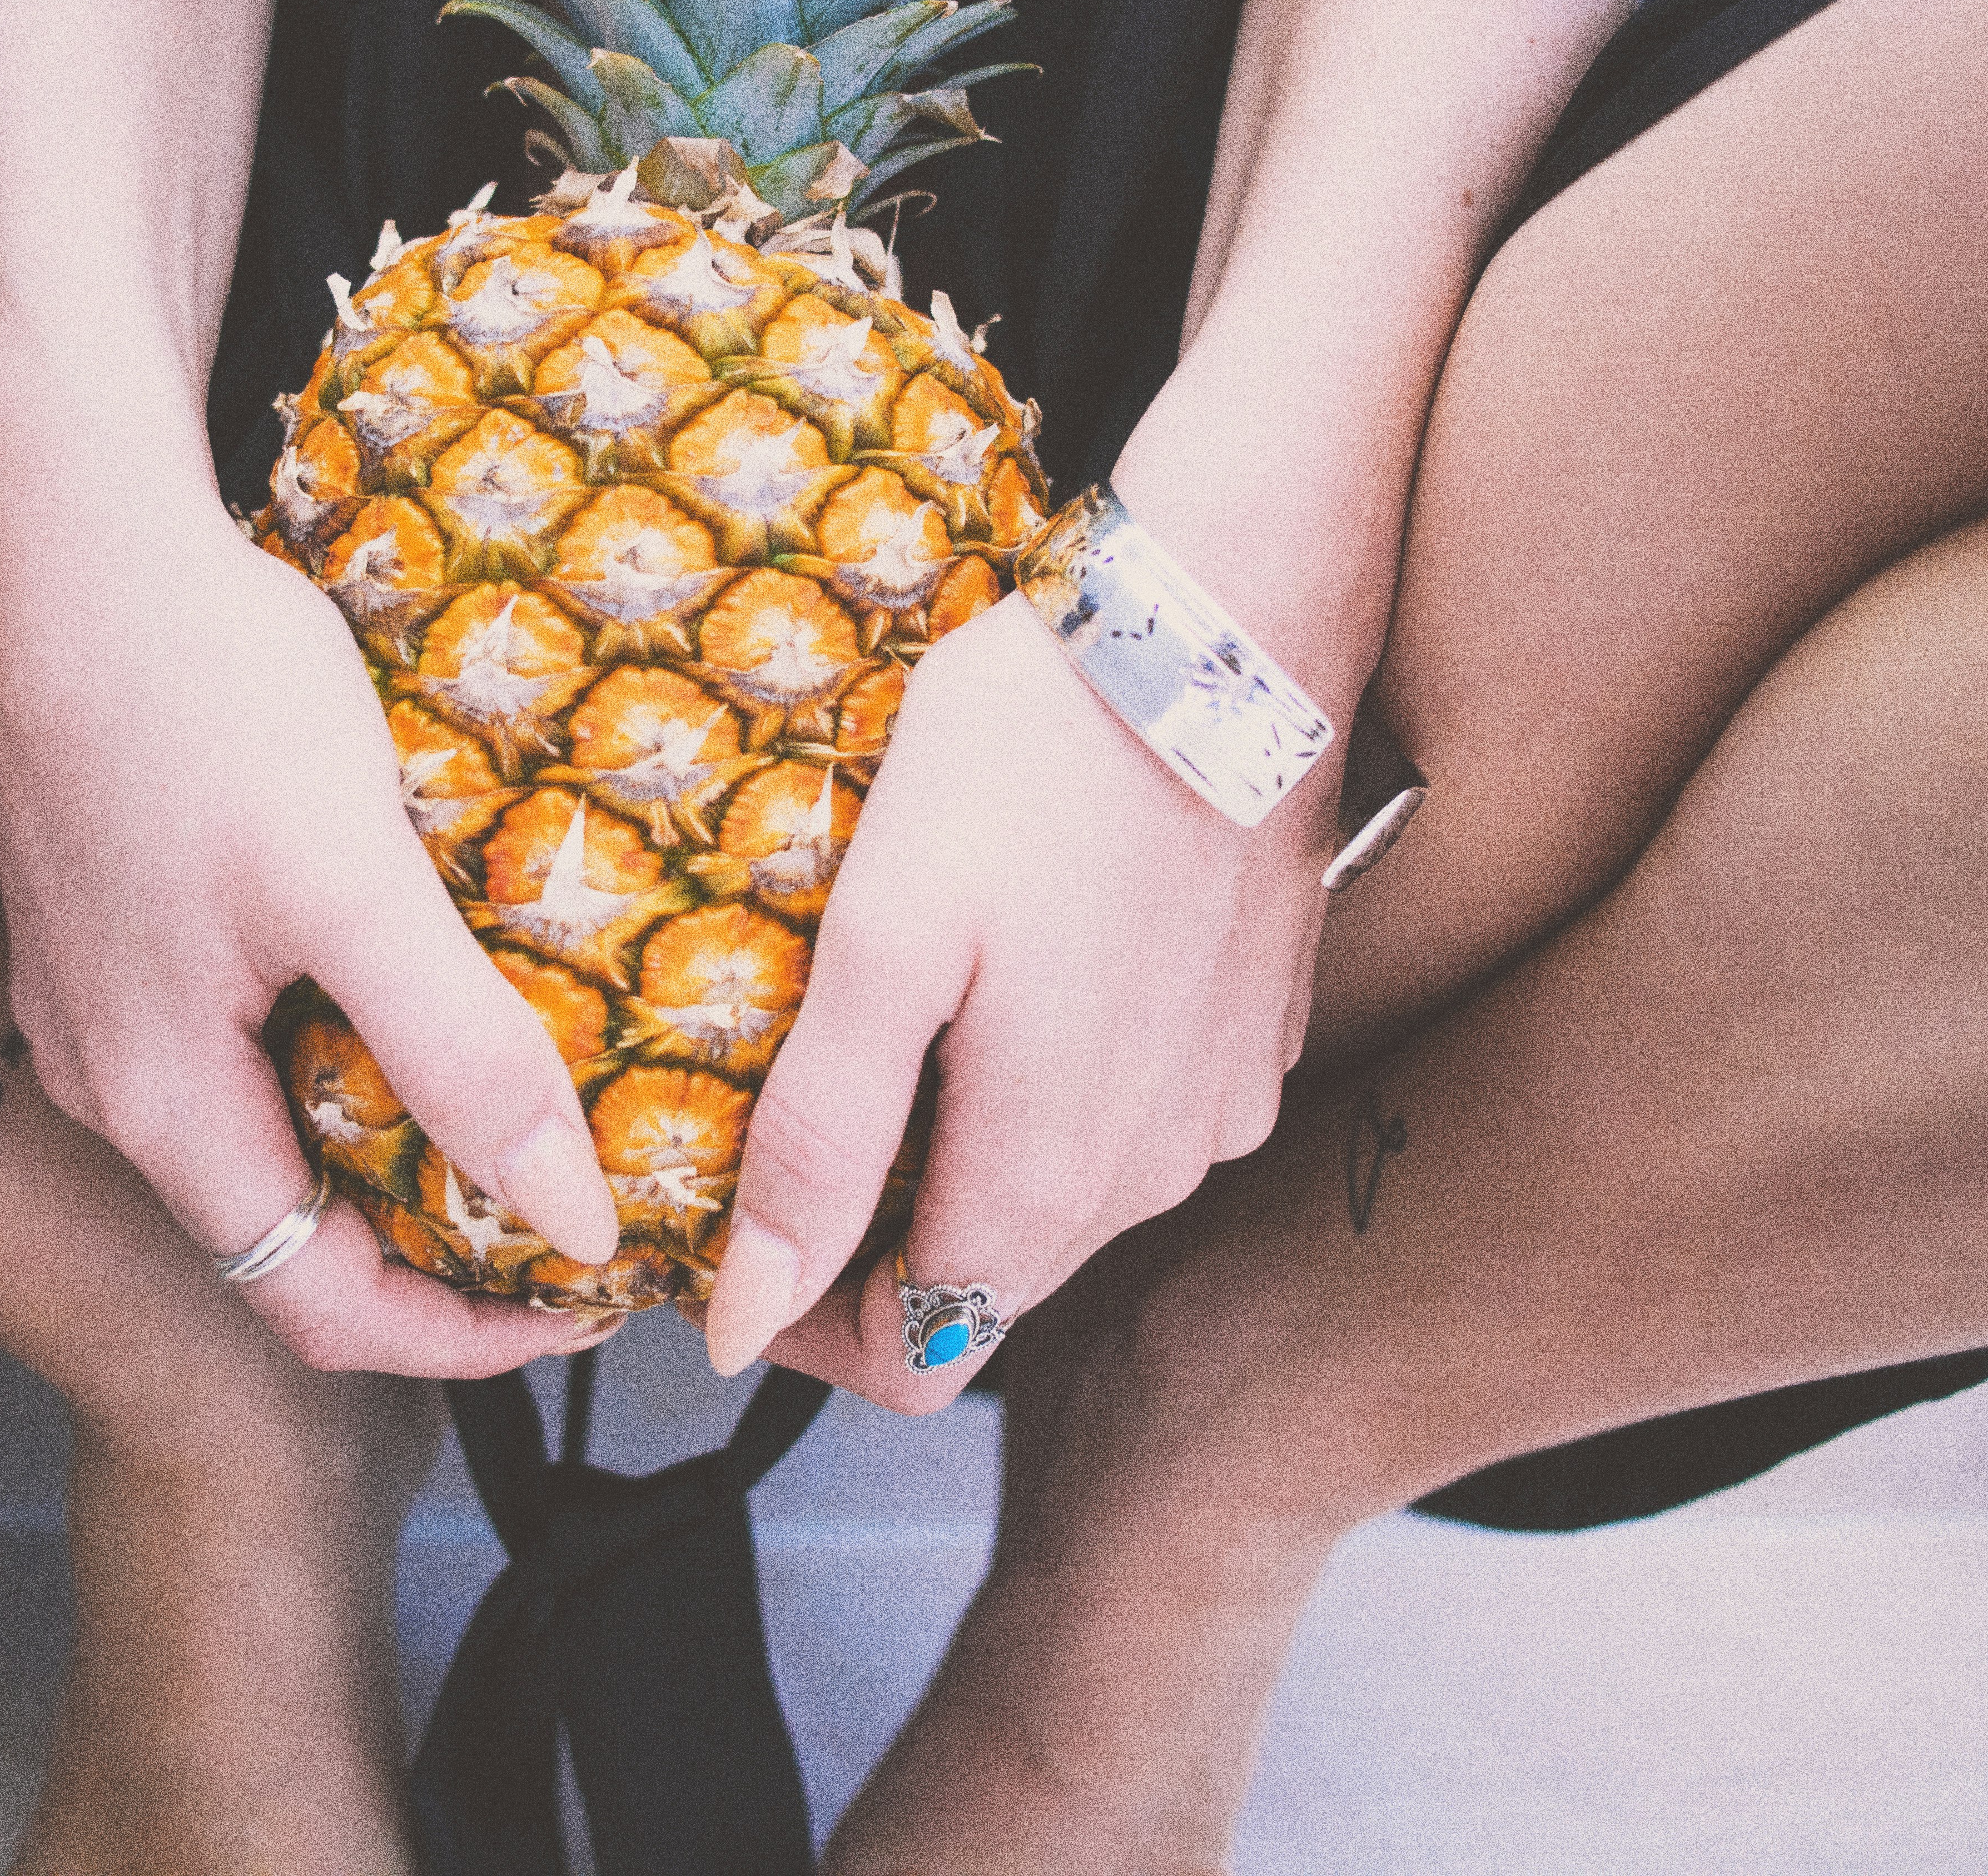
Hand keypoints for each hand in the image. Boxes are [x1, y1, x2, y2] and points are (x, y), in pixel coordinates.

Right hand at [0, 464, 622, 1377]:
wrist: (73, 526)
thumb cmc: (196, 692)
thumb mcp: (351, 887)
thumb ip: (456, 1060)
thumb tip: (570, 1223)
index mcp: (155, 1102)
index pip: (318, 1306)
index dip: (463, 1335)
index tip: (591, 1299)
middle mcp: (110, 1072)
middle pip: (295, 1225)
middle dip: (443, 1236)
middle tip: (586, 1194)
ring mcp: (106, 991)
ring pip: (274, 1121)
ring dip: (401, 1130)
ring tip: (535, 1091)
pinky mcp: (125, 912)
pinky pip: (248, 1029)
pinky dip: (353, 1038)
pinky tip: (433, 975)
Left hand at [698, 592, 1337, 1410]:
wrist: (1220, 629)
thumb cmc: (1035, 761)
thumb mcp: (884, 945)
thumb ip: (820, 1145)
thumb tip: (751, 1324)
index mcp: (1045, 1176)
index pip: (912, 1357)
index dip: (805, 1324)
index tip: (734, 1240)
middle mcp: (1152, 1175)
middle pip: (981, 1284)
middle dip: (870, 1234)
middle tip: (782, 1114)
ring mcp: (1216, 1110)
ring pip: (1055, 1202)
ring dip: (960, 1155)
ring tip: (887, 1029)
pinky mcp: (1253, 1039)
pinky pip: (1127, 1119)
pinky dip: (1047, 1091)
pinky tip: (1005, 982)